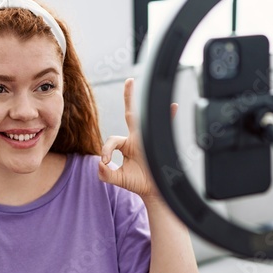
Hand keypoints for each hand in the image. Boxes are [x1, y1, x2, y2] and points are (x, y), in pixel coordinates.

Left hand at [98, 78, 176, 198]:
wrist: (153, 191)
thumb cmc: (136, 183)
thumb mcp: (118, 179)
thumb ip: (105, 174)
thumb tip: (100, 164)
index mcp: (125, 145)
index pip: (112, 139)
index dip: (106, 149)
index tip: (106, 162)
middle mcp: (137, 138)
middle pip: (132, 114)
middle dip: (129, 97)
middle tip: (129, 81)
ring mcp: (148, 140)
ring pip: (147, 118)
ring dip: (150, 103)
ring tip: (152, 88)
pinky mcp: (158, 144)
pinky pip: (164, 128)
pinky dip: (169, 117)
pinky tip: (173, 106)